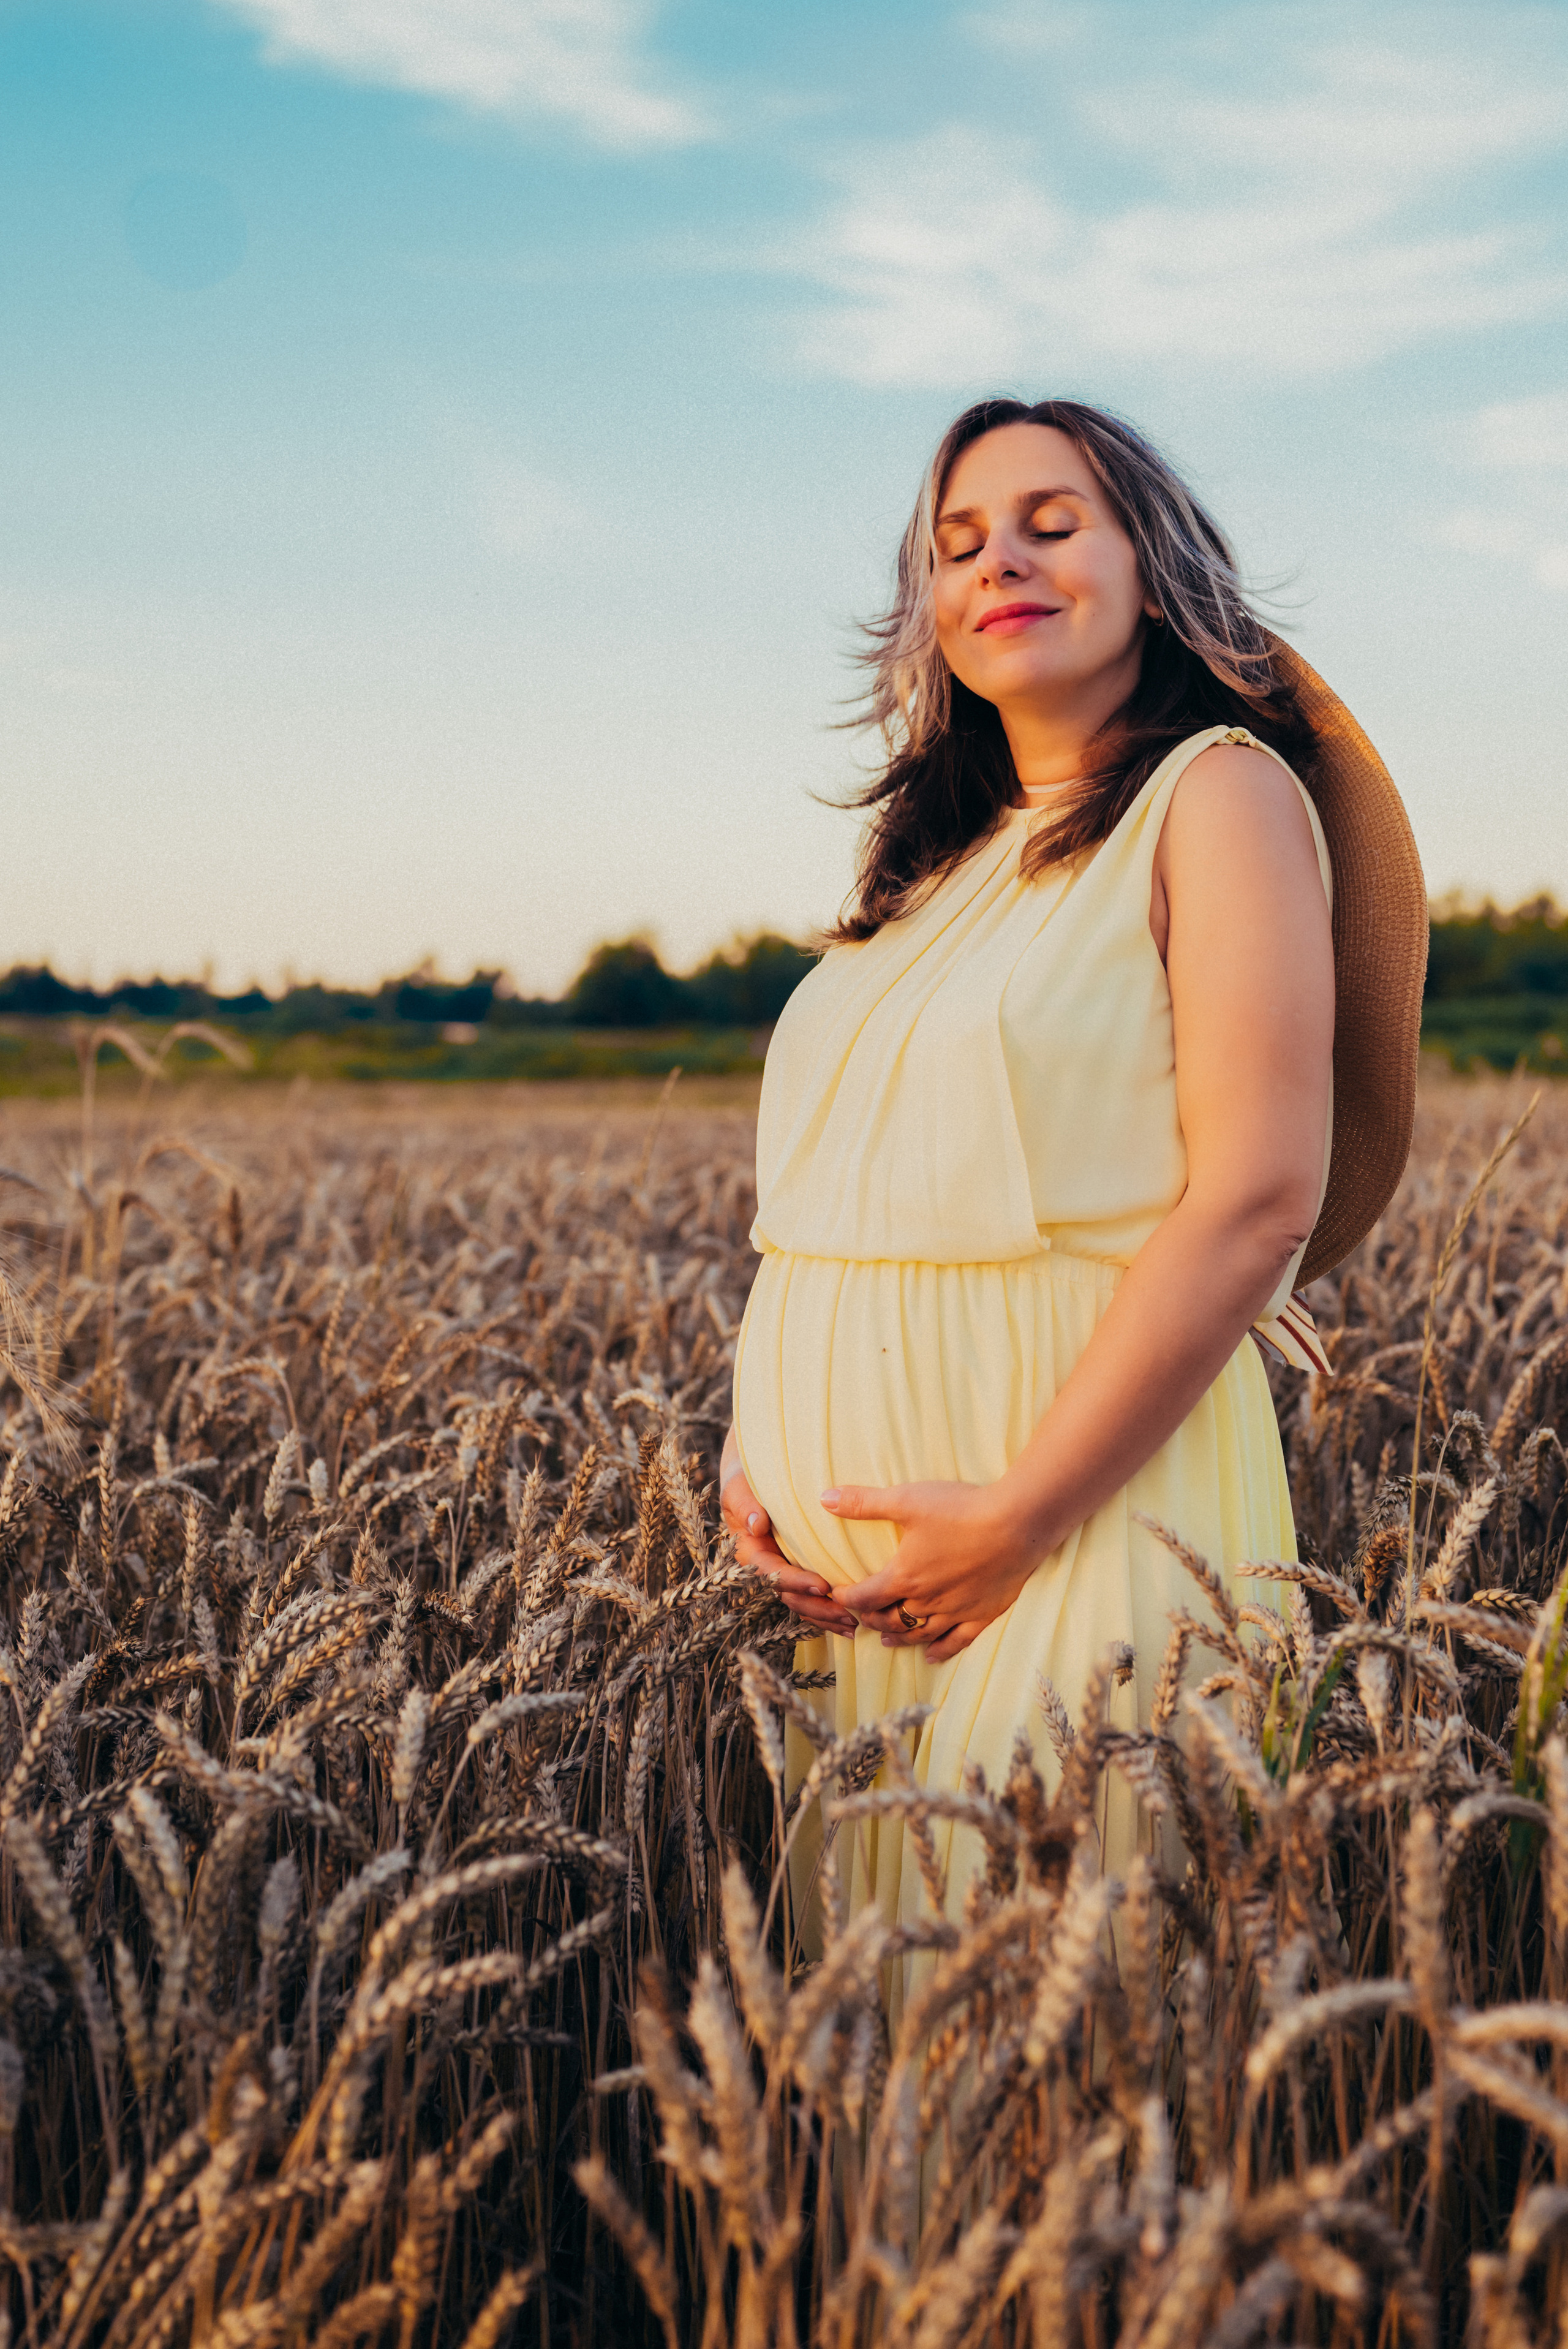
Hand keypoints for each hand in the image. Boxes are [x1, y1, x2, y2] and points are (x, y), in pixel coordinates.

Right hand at [719, 1454, 856, 1636]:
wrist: (756, 1476)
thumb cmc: (745, 1480)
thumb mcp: (738, 1487)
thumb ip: (744, 1504)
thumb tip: (757, 1525)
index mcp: (749, 1552)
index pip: (770, 1574)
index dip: (795, 1582)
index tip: (822, 1585)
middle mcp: (765, 1569)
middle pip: (789, 1597)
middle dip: (817, 1608)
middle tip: (847, 1615)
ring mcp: (782, 1573)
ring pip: (803, 1603)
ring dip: (827, 1617)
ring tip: (854, 1625)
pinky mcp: (798, 1572)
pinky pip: (812, 1597)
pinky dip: (829, 1610)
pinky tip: (853, 1619)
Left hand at [826, 1479, 1040, 1661]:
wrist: (1018, 1524)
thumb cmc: (961, 1509)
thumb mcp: (907, 1499)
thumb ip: (864, 1502)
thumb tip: (824, 1499)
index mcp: (904, 1575)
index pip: (865, 1596)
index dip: (846, 1597)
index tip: (835, 1594)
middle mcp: (927, 1600)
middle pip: (889, 1618)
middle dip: (870, 1618)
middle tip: (861, 1615)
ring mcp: (955, 1611)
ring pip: (919, 1633)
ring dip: (899, 1636)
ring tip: (887, 1638)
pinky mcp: (982, 1614)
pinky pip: (957, 1641)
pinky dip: (940, 1651)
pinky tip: (930, 1656)